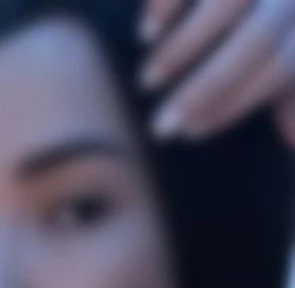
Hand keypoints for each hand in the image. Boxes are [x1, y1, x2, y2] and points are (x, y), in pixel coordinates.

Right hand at [138, 0, 294, 146]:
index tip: (191, 133)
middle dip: (204, 90)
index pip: (280, 68)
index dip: (235, 104)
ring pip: (224, 5)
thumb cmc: (279, 21)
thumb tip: (290, 136)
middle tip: (160, 129)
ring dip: (179, 51)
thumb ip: (294, 91)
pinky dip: (165, 4)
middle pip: (255, 42)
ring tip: (147, 83)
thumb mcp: (294, 50)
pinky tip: (147, 33)